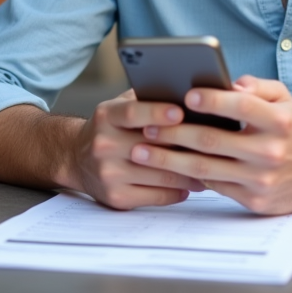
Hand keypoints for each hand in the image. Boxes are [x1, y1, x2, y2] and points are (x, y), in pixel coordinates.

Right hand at [64, 90, 205, 209]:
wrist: (76, 159)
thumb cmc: (111, 128)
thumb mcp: (119, 107)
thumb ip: (145, 99)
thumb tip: (187, 95)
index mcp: (106, 116)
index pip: (132, 113)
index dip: (157, 112)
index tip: (181, 112)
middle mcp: (104, 144)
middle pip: (152, 148)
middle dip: (187, 147)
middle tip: (215, 145)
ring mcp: (109, 174)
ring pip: (161, 176)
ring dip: (191, 173)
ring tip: (211, 167)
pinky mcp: (117, 197)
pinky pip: (158, 196)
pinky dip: (178, 191)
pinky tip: (190, 185)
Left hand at [128, 76, 291, 214]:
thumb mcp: (284, 99)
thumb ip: (256, 86)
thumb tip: (228, 82)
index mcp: (279, 121)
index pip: (241, 106)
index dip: (212, 100)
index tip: (185, 94)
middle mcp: (270, 151)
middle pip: (213, 141)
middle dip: (174, 133)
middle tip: (147, 126)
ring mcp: (261, 179)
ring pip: (206, 168)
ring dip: (169, 160)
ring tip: (142, 151)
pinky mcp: (255, 201)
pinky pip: (214, 186)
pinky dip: (188, 176)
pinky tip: (167, 167)